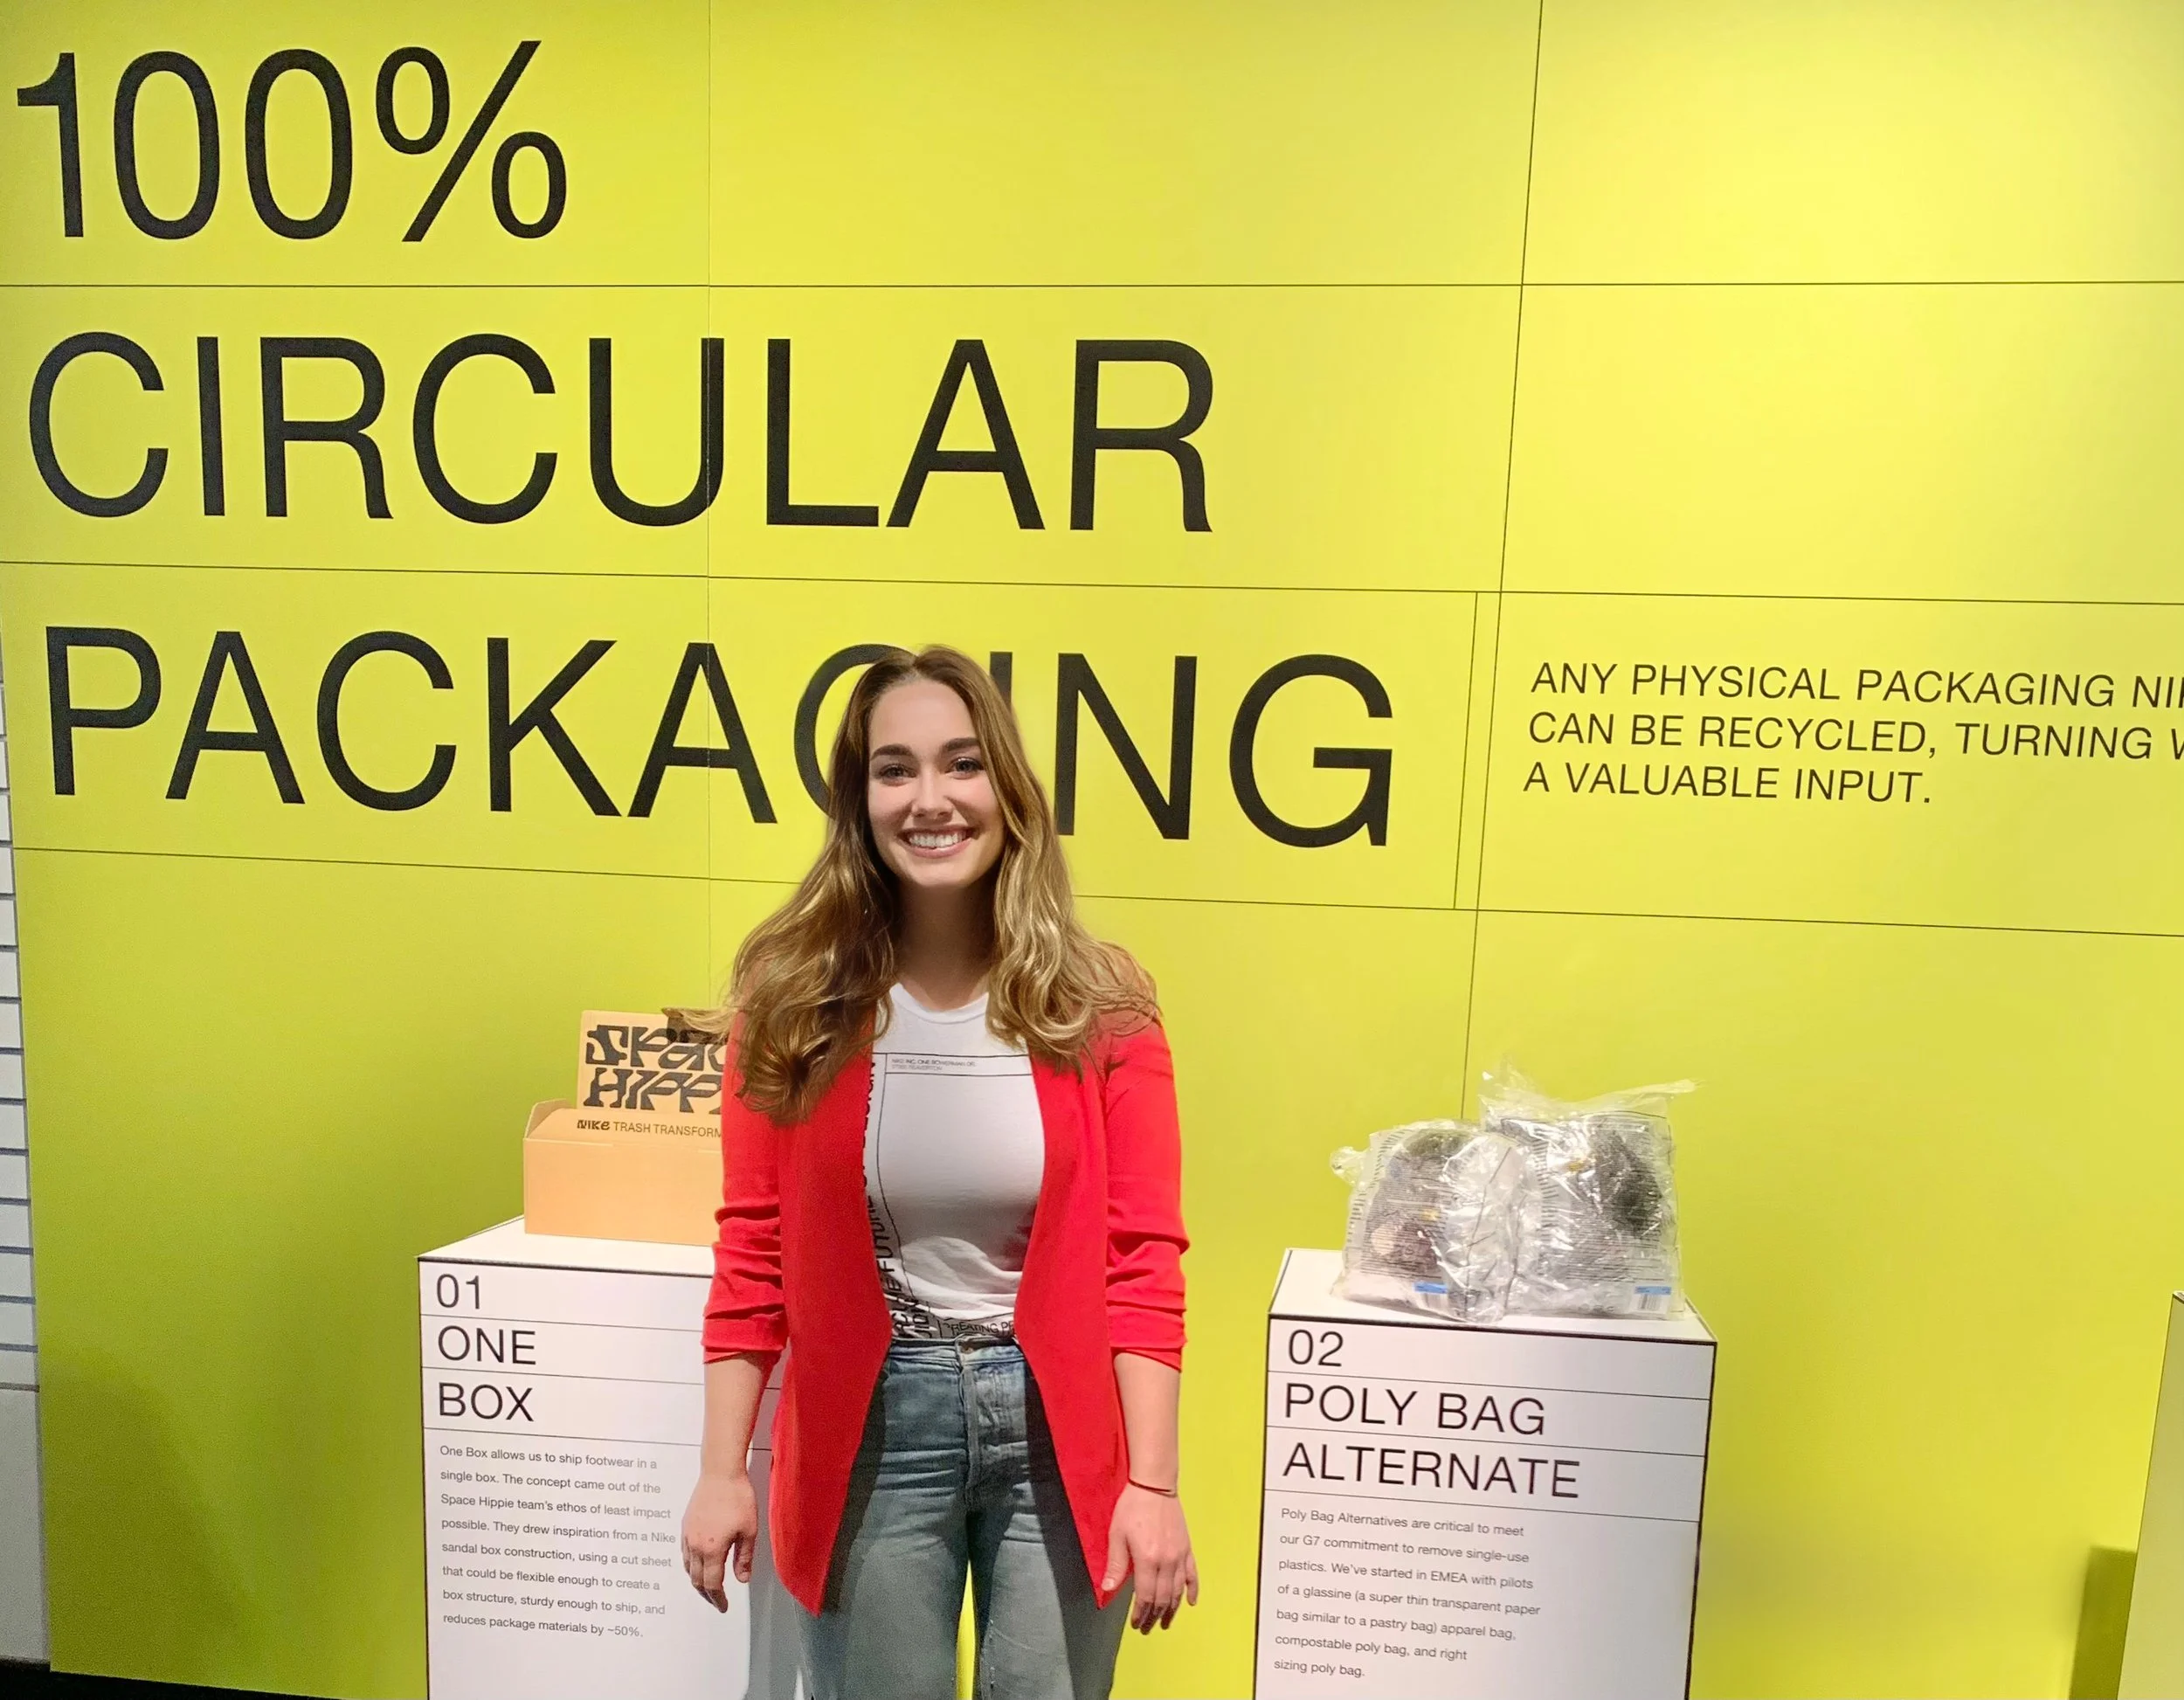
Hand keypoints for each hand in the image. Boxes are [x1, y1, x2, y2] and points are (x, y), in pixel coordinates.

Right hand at [680, 1467, 758, 1612]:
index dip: (718, 1598)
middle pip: (696, 1579)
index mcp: (712, 1550)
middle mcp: (695, 1545)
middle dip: (706, 1594)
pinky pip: (684, 1554)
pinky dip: (691, 1566)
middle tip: (716, 1601)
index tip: (723, 1606)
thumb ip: (743, 1558)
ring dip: (697, 1581)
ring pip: (688, 1568)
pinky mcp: (685, 1525)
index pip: (712, 1584)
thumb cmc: (738, 1499)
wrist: (721, 1473)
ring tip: (708, 1587)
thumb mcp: (749, 1531)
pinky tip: (699, 1564)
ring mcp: (688, 1535)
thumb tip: (742, 1580)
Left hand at [1101, 1485, 1198, 1632]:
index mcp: (1148, 1559)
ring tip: (1165, 1623)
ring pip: (1178, 1591)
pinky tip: (1190, 1602)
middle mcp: (1167, 1561)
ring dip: (1171, 1610)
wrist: (1155, 1486)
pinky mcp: (1187, 1549)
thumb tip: (1107, 1589)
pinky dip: (1192, 1590)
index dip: (1141, 1614)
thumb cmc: (1132, 1508)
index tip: (1136, 1624)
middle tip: (1147, 1628)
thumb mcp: (1117, 1535)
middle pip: (1162, 1598)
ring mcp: (1180, 1556)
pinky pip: (1193, 1575)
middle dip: (1154, 1616)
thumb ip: (1116, 1565)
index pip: (1145, 1596)